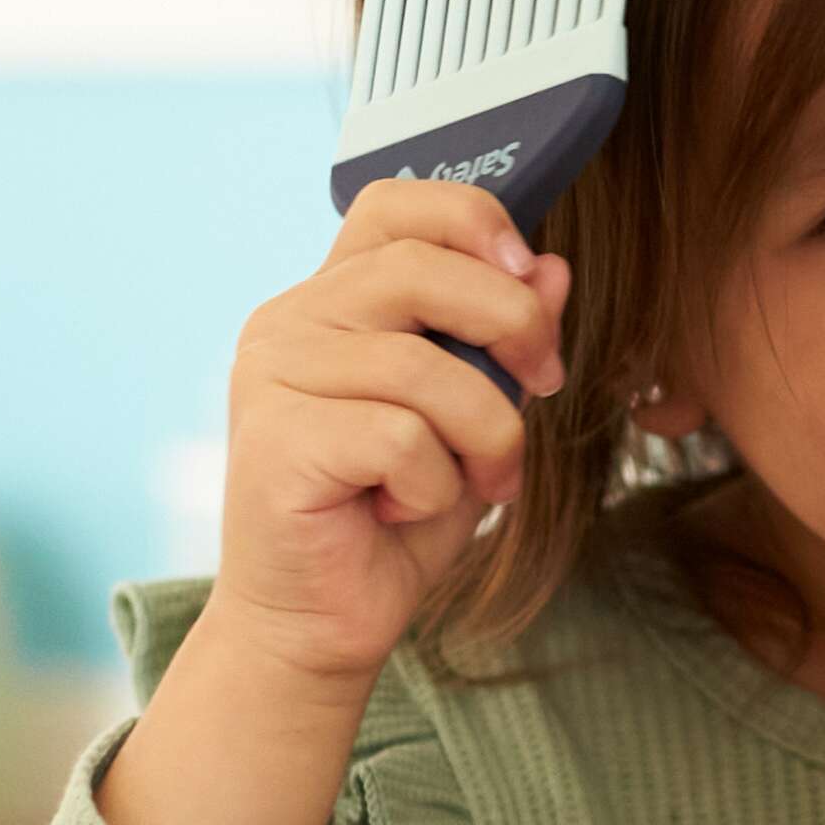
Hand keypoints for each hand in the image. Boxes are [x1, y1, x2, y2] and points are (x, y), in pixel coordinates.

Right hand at [209, 177, 570, 684]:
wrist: (322, 621)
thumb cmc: (398, 512)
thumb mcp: (476, 413)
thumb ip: (506, 339)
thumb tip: (554, 269)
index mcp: (331, 299)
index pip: (394, 203)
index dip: (473, 220)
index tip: (528, 274)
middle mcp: (289, 321)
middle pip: (420, 268)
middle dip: (512, 324)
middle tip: (545, 382)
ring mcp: (270, 376)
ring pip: (423, 367)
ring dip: (486, 432)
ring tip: (480, 477)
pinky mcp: (274, 439)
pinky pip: (399, 438)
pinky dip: (434, 485)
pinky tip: (402, 508)